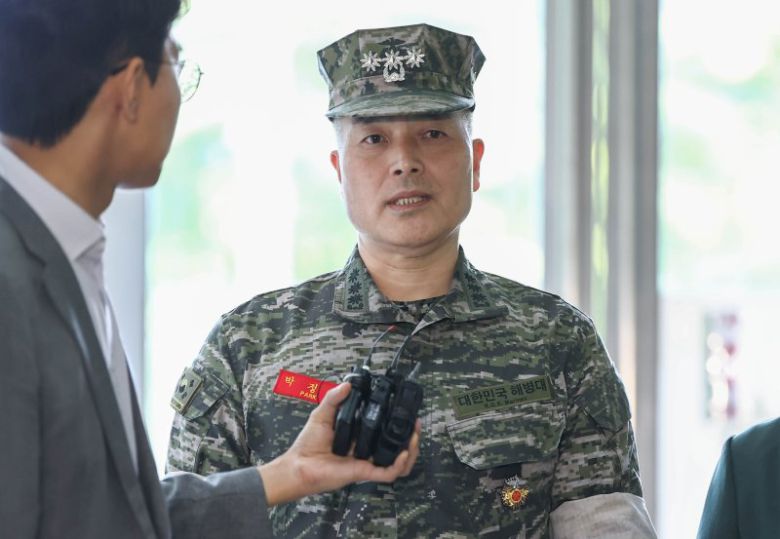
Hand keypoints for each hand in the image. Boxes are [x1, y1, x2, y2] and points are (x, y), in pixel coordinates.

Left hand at [258, 382, 420, 505]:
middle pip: (397, 447)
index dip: (398, 422)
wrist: (299, 465)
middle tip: (416, 424)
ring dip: (411, 450)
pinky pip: (387, 473)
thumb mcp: (322, 414)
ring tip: (415, 436)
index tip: (406, 409)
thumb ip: (334, 398)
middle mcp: (367, 450)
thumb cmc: (308, 444)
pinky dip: (399, 465)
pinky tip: (404, 452)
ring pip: (398, 462)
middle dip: (411, 436)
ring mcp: (367, 462)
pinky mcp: (364, 473)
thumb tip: (347, 384)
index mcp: (360, 437)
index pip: (385, 430)